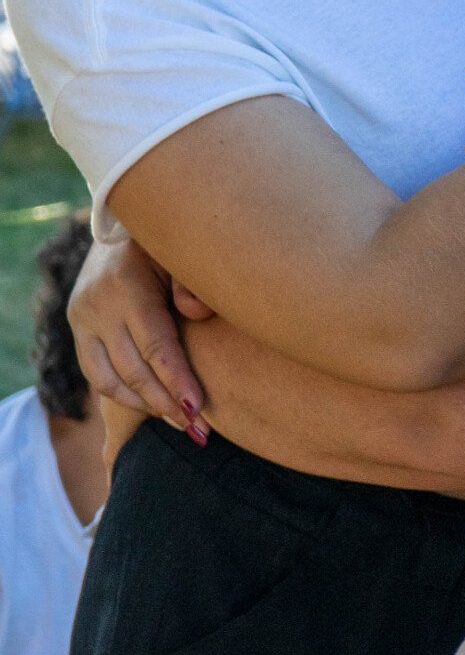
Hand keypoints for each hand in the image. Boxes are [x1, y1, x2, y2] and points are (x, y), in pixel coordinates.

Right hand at [70, 235, 206, 439]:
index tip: (198, 409)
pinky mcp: (76, 327)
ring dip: (145, 406)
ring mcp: (82, 318)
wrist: (120, 225)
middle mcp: (99, 306)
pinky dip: (122, 394)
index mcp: (128, 288)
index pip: (155, 347)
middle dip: (167, 404)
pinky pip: (95, 374)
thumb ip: (191, 283)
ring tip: (178, 422)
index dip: (177, 382)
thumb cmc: (165, 245)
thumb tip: (196, 314)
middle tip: (198, 429)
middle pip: (133, 370)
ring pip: (109, 379)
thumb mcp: (181, 254)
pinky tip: (151, 405)